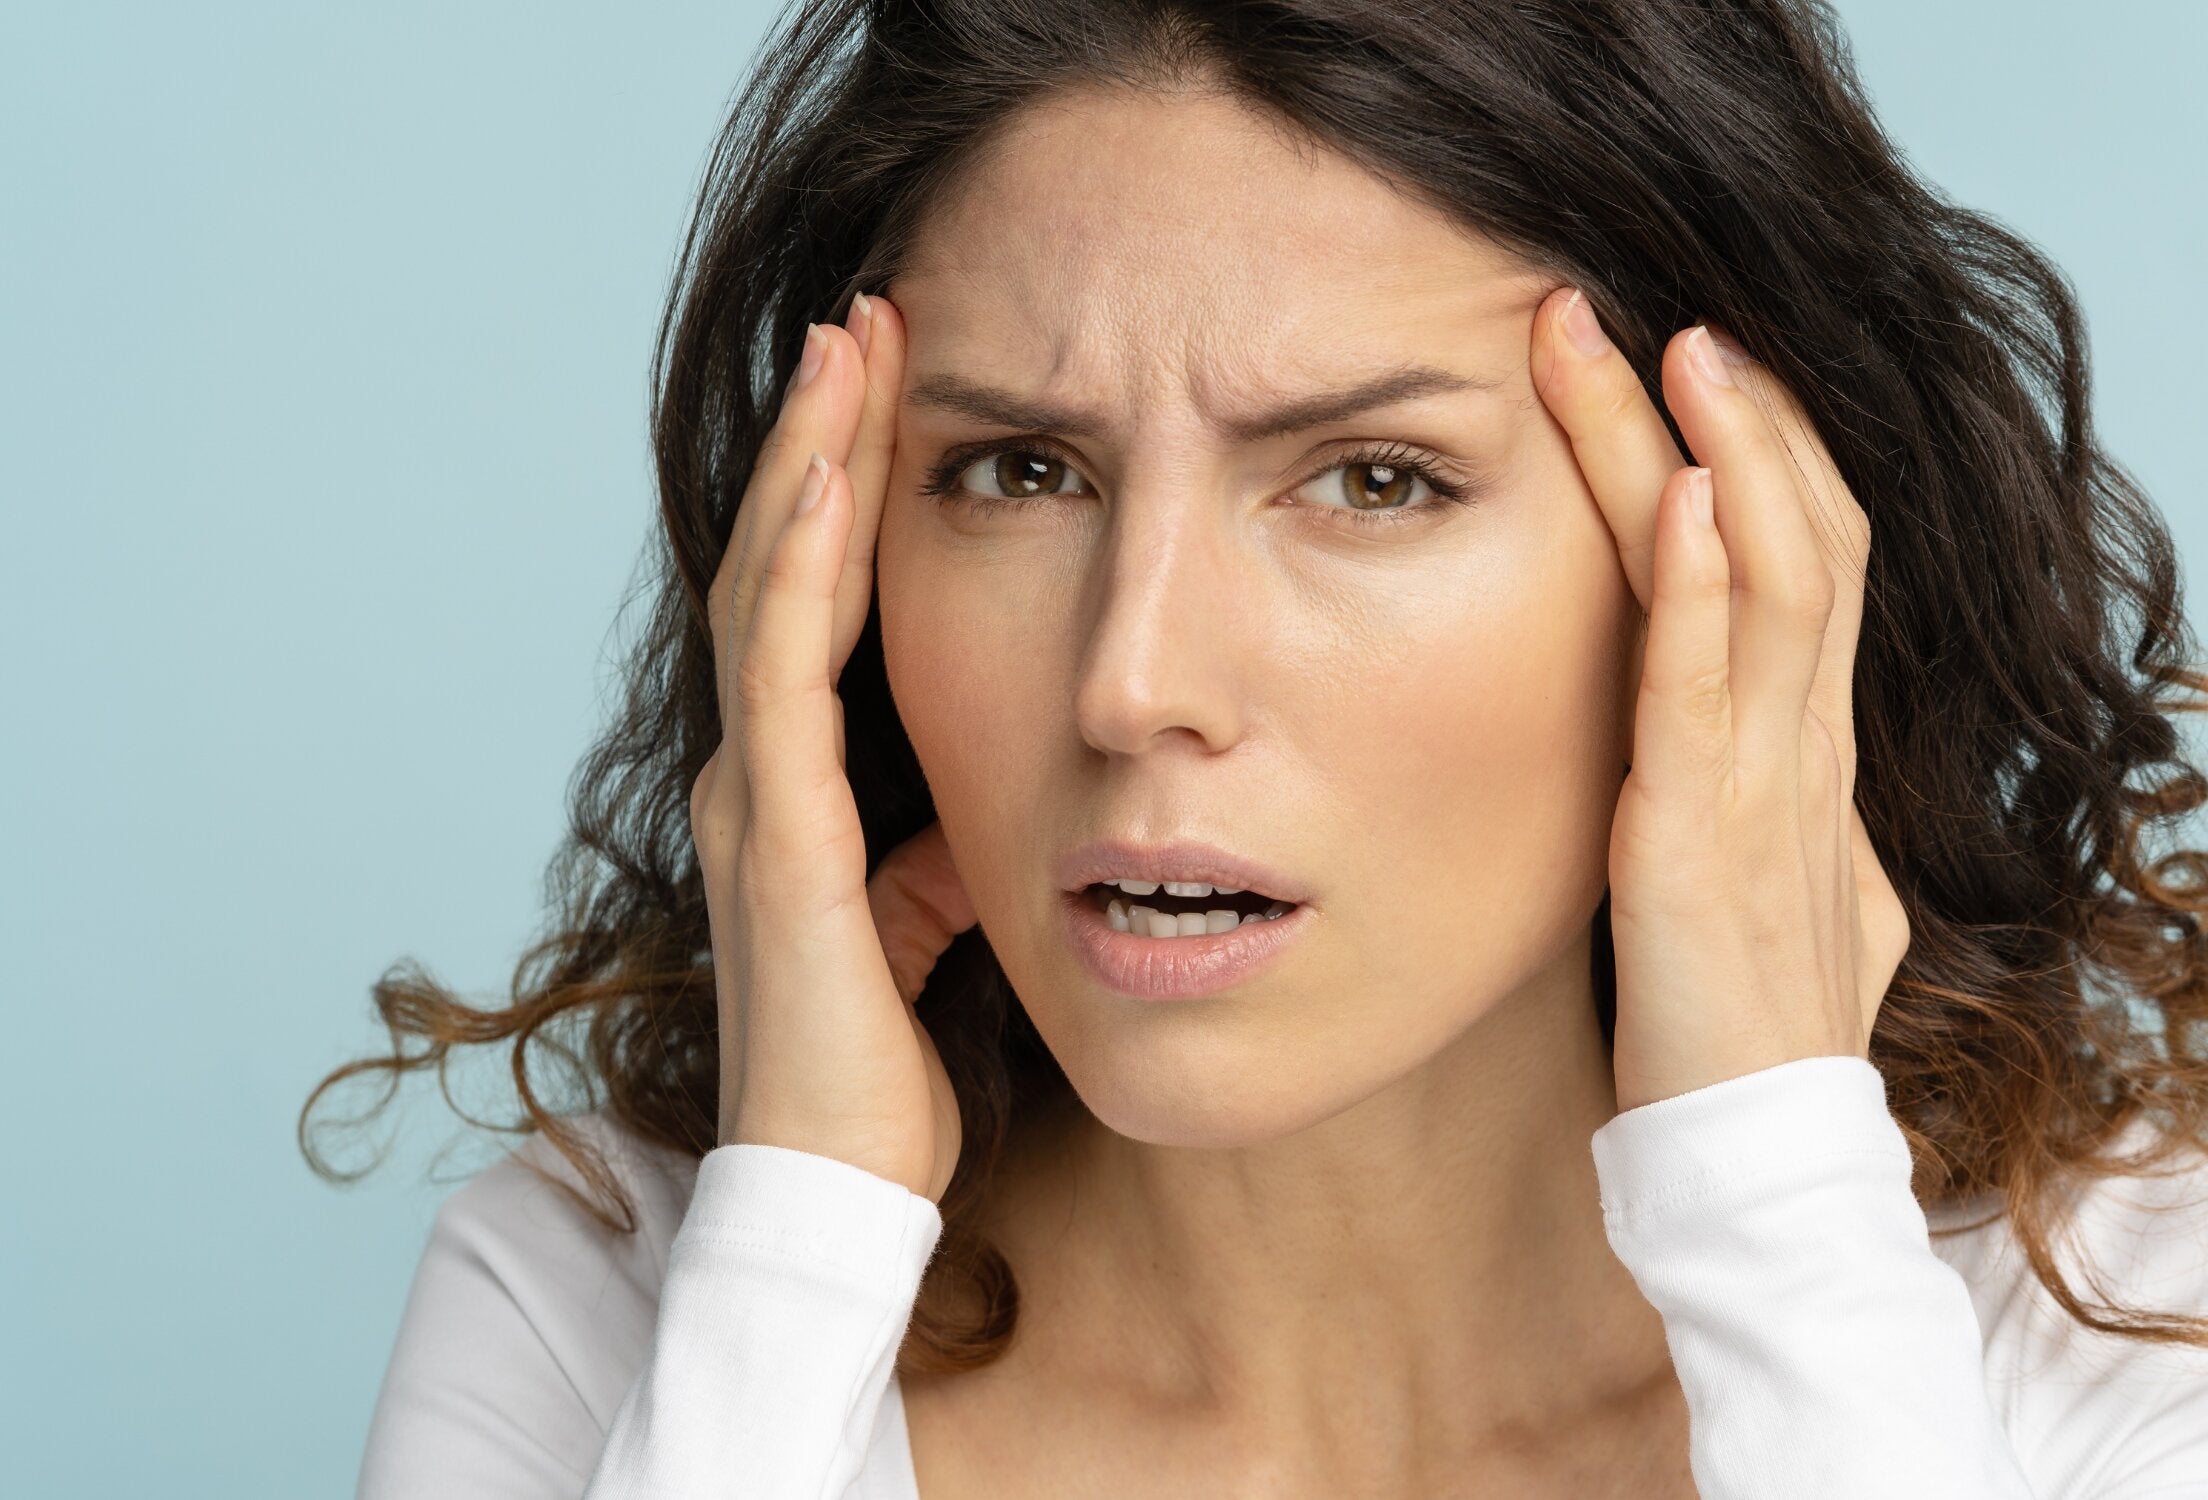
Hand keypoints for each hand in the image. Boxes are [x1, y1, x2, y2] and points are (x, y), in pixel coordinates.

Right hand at [689, 293, 978, 1198]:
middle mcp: (757, 774)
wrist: (835, 1189)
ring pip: (770, 595)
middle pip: (780, 565)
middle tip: (863, 317)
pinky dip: (805, 576)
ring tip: (846, 351)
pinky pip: (785, 681)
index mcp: (795, 786)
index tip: (886, 381)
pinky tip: (832, 489)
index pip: (812, 600)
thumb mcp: (929, 924)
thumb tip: (968, 822)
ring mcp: (758, 801)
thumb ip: (932, 857)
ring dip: (808, 468)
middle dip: (820, 438)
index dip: (842, 487)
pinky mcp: (784, 844)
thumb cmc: (881, 1067)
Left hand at [1529, 288, 1910, 1113]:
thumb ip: (1788, 816)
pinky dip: (1699, 586)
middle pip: (1800, 539)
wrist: (1763, 1161)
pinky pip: (1707, 691)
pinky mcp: (1703, 843)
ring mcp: (1769, 788)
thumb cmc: (1751, 1033)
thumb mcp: (1790, 895)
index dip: (1770, 456)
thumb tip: (1788, 779)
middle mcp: (1807, 748)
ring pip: (1766, 582)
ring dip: (1718, 453)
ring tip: (1669, 345)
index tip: (1706, 365)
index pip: (1812, 565)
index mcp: (1812, 753)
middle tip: (1671, 309)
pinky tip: (1685, 494)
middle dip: (1742, 416)